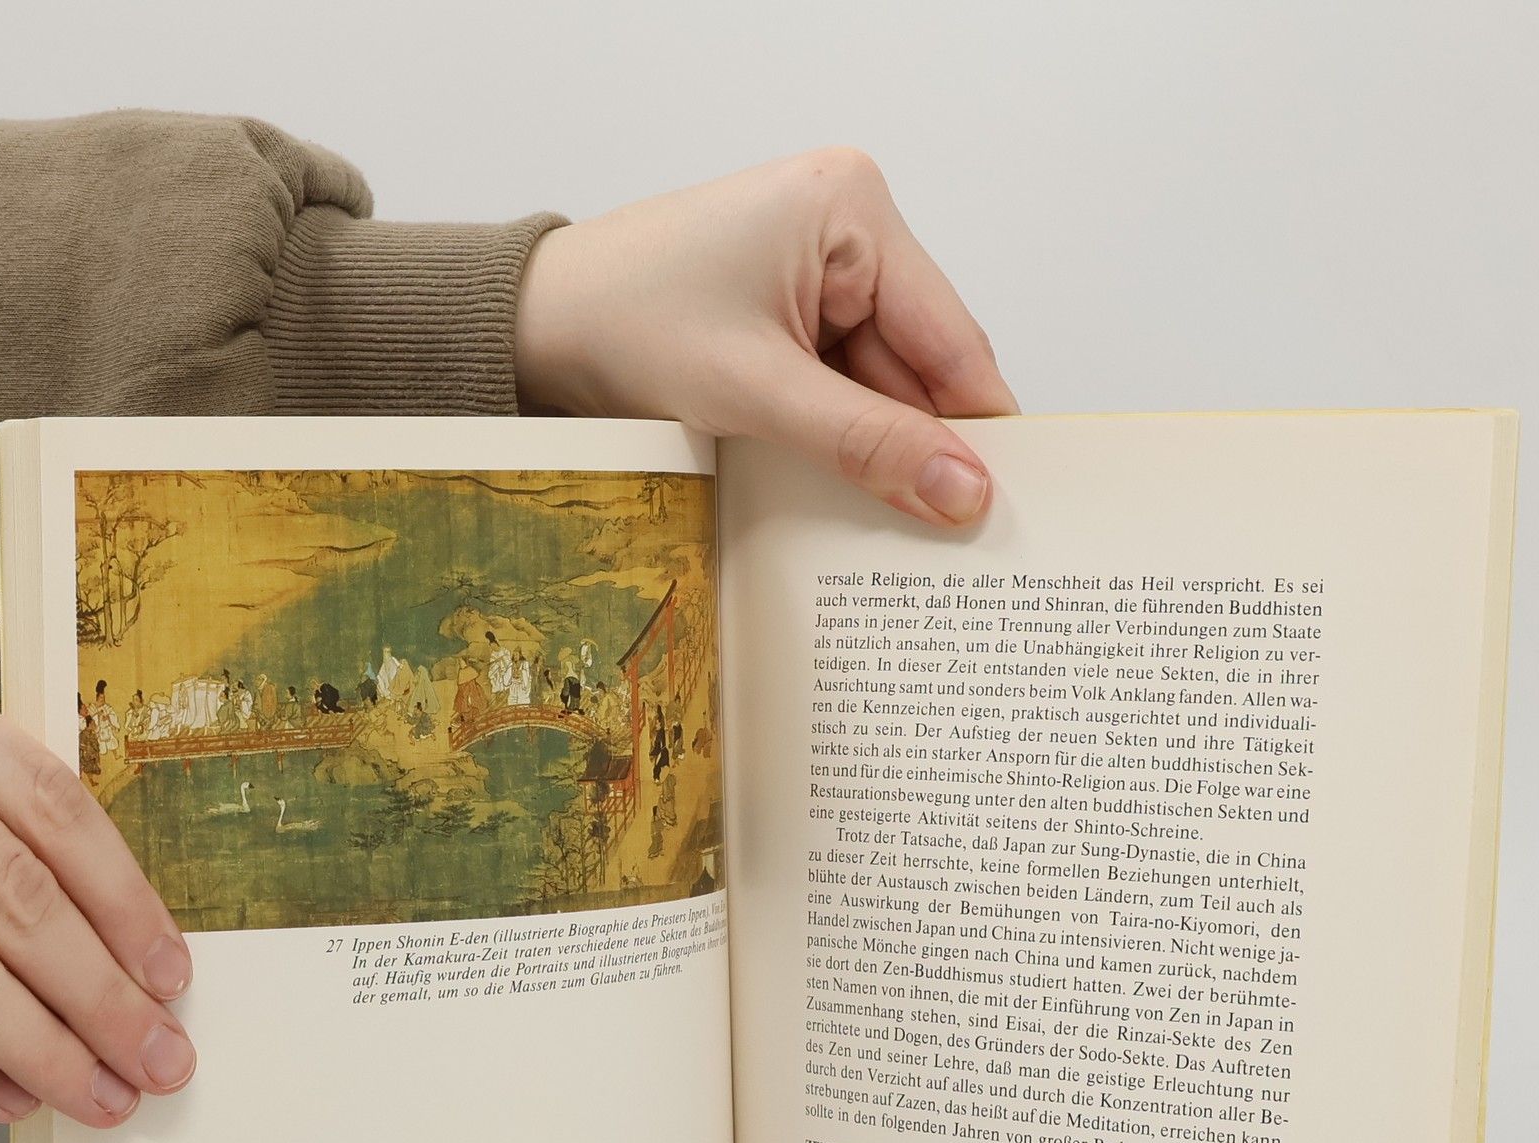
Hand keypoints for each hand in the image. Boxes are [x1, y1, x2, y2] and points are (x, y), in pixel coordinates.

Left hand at [514, 148, 1016, 525]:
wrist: (529, 327)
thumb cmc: (623, 324)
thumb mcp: (759, 393)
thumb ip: (868, 445)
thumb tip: (966, 492)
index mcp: (853, 207)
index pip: (950, 337)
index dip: (980, 426)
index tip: (1009, 503)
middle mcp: (846, 227)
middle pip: (918, 367)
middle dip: (922, 447)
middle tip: (953, 539)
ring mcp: (817, 271)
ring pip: (880, 387)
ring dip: (877, 452)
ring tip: (894, 528)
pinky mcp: (787, 313)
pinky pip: (840, 388)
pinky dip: (841, 440)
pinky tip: (844, 492)